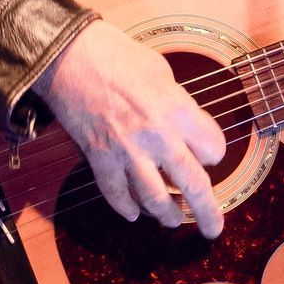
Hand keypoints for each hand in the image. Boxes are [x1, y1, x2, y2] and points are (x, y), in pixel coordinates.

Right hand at [37, 19, 227, 237]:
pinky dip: (125, 208)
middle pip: (194, 185)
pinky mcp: (100, 158)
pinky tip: (132, 214)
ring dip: (167, 215)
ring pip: (155, 199)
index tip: (208, 153)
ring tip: (173, 221)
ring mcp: (128, 151)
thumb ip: (177, 102)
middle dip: (208, 212)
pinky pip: (116, 193)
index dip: (213, 152)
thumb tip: (184, 122)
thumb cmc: (117, 55)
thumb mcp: (162, 71)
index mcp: (179, 110)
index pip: (213, 149)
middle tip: (214, 228)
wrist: (70, 57)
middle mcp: (159, 137)